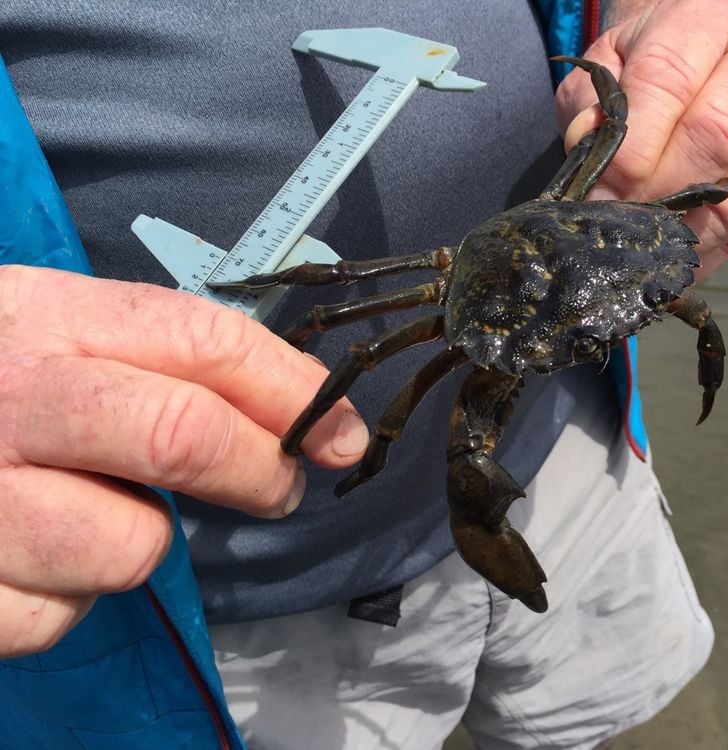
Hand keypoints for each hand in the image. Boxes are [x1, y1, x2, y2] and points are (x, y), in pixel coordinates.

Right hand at [0, 265, 366, 656]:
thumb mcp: (55, 335)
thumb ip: (165, 362)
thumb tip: (307, 417)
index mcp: (46, 319)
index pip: (202, 341)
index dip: (291, 390)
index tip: (338, 432)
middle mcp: (8, 397)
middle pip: (182, 435)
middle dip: (258, 471)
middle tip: (276, 487)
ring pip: (129, 546)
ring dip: (134, 540)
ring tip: (86, 510)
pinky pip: (58, 616)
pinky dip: (63, 598)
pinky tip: (27, 556)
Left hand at [554, 0, 727, 276]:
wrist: (695, 56)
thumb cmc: (640, 65)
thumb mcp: (604, 69)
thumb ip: (590, 108)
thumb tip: (592, 161)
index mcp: (703, 24)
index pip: (668, 84)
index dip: (632, 149)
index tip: (598, 195)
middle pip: (715, 137)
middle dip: (658, 192)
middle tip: (619, 226)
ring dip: (685, 230)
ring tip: (643, 251)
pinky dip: (707, 249)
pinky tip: (670, 258)